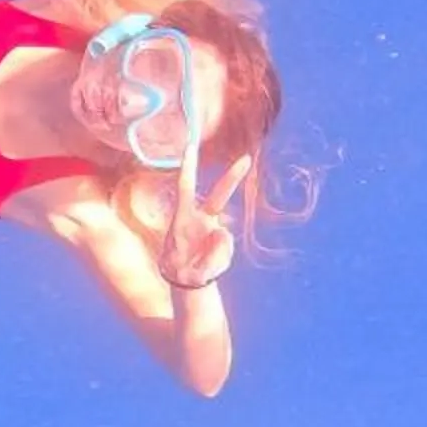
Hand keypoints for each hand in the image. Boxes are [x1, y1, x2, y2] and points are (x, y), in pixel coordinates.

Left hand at [159, 142, 255, 291]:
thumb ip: (208, 254)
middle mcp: (200, 219)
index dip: (188, 168)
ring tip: (201, 269)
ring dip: (216, 255)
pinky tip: (208, 267)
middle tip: (246, 159)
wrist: (187, 281)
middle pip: (218, 195)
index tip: (190, 146)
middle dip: (232, 178)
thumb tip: (224, 232)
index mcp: (183, 219)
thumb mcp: (190, 268)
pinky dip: (220, 259)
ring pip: (224, 236)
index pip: (185, 188)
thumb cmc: (181, 271)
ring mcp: (213, 228)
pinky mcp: (223, 239)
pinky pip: (227, 248)